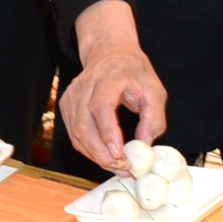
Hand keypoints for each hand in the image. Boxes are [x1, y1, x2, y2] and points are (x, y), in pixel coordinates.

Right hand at [62, 0, 168, 171]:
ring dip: (96, 155)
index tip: (120, 154)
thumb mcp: (155, 91)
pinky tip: (104, 154)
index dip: (108, 133)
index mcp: (109, 77)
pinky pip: (74, 134)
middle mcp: (86, 84)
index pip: (101, 106)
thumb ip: (153, 119)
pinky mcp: (67, 105)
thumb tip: (144, 145)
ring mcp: (73, 95)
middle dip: (101, 153)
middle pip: (84, 125)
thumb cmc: (134, 72)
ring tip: (117, 165)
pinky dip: (88, 149)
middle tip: (122, 168)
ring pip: (76, 133)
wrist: (112, 53)